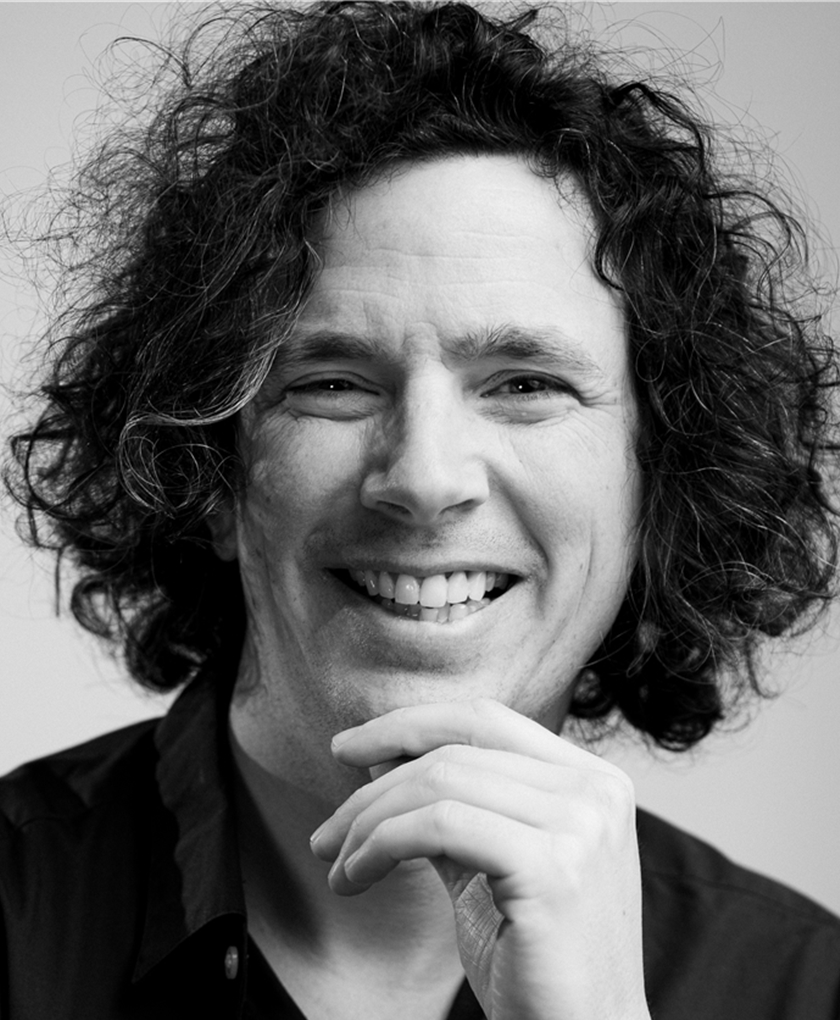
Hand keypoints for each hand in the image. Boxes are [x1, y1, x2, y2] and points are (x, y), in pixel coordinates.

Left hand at [309, 699, 650, 1019]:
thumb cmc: (535, 959)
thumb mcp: (487, 864)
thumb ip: (450, 806)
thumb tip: (380, 759)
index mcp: (590, 780)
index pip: (484, 719)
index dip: (409, 724)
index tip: (349, 748)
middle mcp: (594, 791)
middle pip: (454, 753)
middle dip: (373, 790)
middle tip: (327, 833)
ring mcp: (580, 825)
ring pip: (440, 783)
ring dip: (368, 823)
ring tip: (339, 865)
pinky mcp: (553, 867)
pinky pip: (440, 826)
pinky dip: (381, 844)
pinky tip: (356, 877)